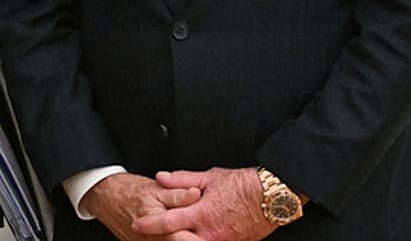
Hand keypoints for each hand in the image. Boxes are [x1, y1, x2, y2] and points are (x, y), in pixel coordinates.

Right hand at [80, 172, 200, 240]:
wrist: (104, 196)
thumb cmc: (129, 190)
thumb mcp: (155, 188)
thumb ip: (177, 194)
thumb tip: (196, 194)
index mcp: (159, 224)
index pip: (187, 239)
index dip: (202, 238)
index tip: (214, 233)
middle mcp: (152, 240)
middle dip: (194, 239)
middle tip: (208, 234)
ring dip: (182, 239)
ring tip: (191, 233)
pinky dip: (169, 240)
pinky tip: (177, 235)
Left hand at [131, 167, 273, 240]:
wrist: (272, 198)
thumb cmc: (244, 185)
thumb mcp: (209, 177)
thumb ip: (182, 180)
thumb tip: (161, 178)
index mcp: (203, 214)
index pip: (169, 222)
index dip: (150, 224)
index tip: (138, 223)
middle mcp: (212, 233)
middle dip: (164, 238)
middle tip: (150, 232)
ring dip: (182, 240)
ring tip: (172, 233)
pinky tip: (192, 235)